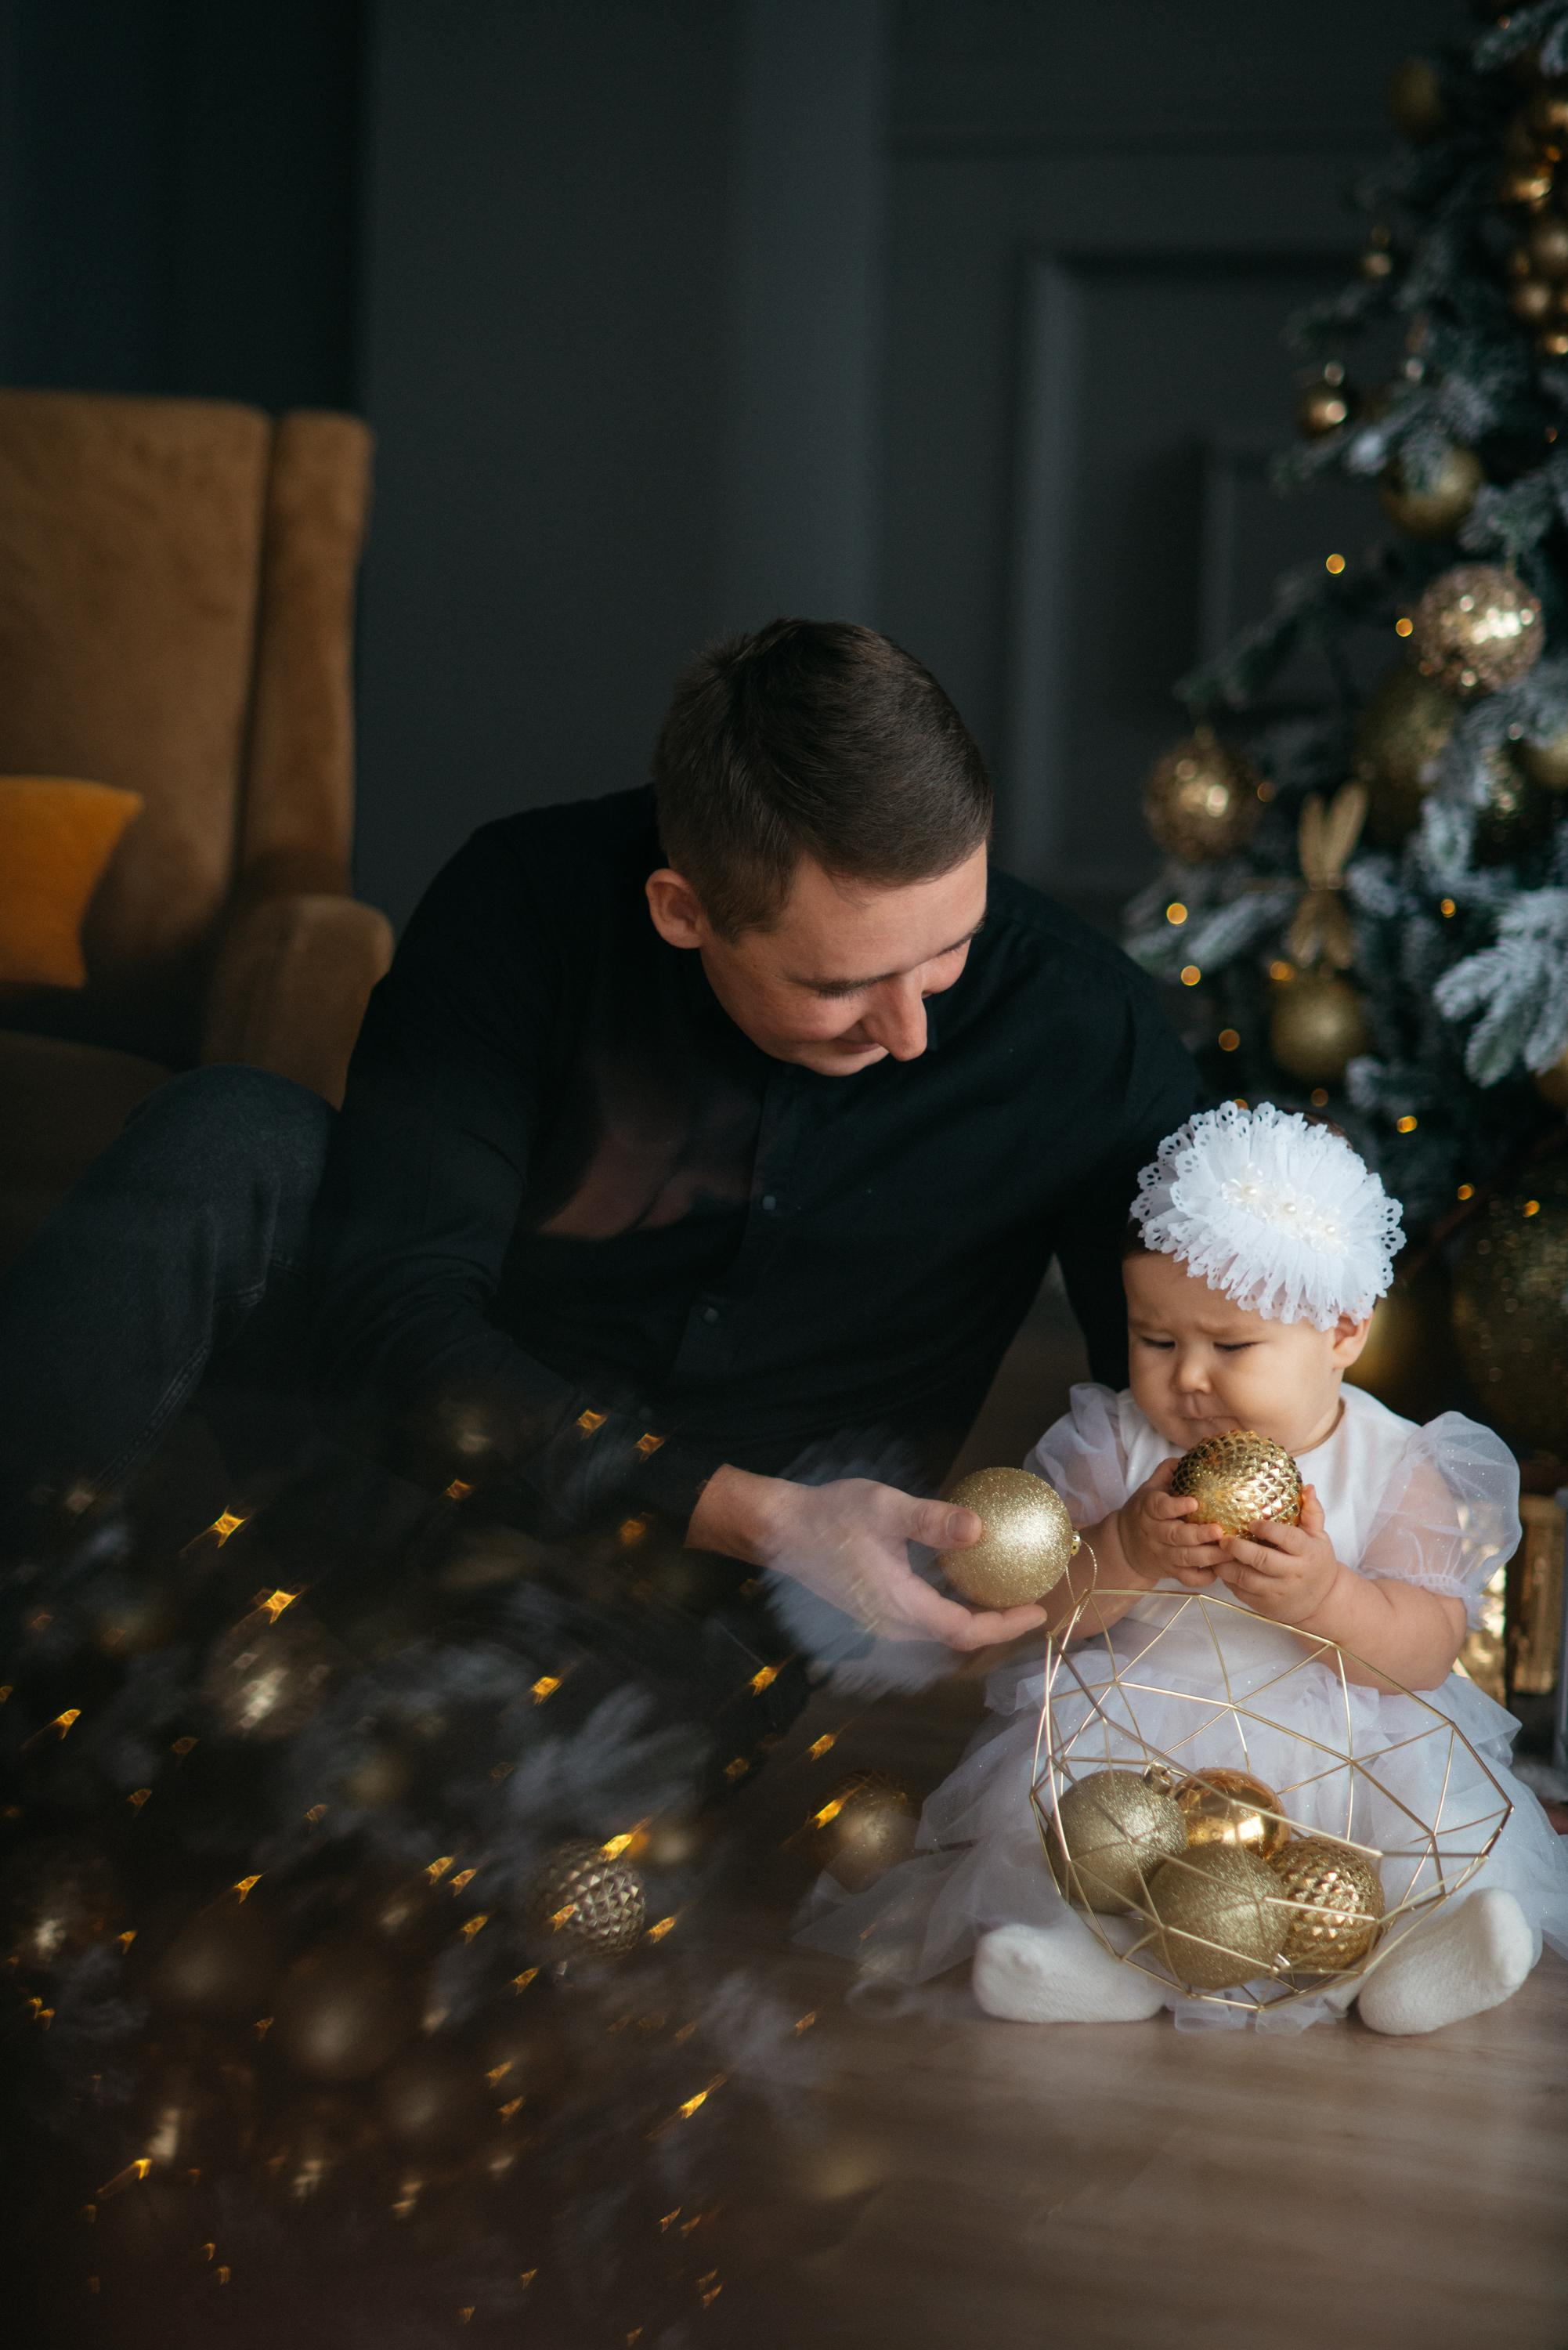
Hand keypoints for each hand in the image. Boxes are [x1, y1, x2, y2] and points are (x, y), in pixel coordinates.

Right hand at [688, 1466, 1049, 1651]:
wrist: (779, 1530)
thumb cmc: (830, 1515)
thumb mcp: (884, 1509)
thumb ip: (932, 1521)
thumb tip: (981, 1530)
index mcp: (900, 1606)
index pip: (965, 1630)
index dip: (1005, 1626)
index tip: (1039, 1610)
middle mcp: (892, 1624)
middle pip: (957, 1638)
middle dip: (997, 1624)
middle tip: (1030, 1597)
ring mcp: (880, 1621)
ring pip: (940, 1631)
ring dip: (974, 1616)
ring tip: (1005, 1589)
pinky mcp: (874, 1610)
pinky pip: (924, 1619)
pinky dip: (951, 1606)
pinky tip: (962, 1579)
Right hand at [1115, 1456, 1230, 1588]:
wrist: (1125, 1544)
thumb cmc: (1146, 1510)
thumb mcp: (1150, 1487)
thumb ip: (1168, 1471)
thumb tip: (1193, 1454)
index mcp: (1149, 1508)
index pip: (1159, 1508)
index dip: (1175, 1506)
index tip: (1194, 1502)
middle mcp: (1154, 1532)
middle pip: (1175, 1536)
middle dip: (1198, 1535)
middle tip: (1220, 1531)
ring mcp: (1162, 1554)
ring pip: (1184, 1558)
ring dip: (1207, 1556)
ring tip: (1229, 1550)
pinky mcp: (1169, 1571)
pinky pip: (1186, 1578)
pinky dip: (1202, 1577)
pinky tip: (1218, 1571)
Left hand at [1217, 1483, 1341, 1624]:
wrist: (1322, 1602)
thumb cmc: (1316, 1563)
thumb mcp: (1320, 1538)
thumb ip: (1313, 1513)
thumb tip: (1308, 1487)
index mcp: (1308, 1554)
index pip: (1288, 1539)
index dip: (1268, 1530)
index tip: (1250, 1523)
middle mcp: (1294, 1574)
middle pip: (1262, 1560)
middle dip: (1238, 1548)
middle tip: (1223, 1538)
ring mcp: (1279, 1592)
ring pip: (1247, 1579)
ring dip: (1226, 1566)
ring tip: (1215, 1551)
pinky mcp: (1266, 1605)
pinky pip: (1242, 1593)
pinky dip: (1228, 1580)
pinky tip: (1221, 1567)